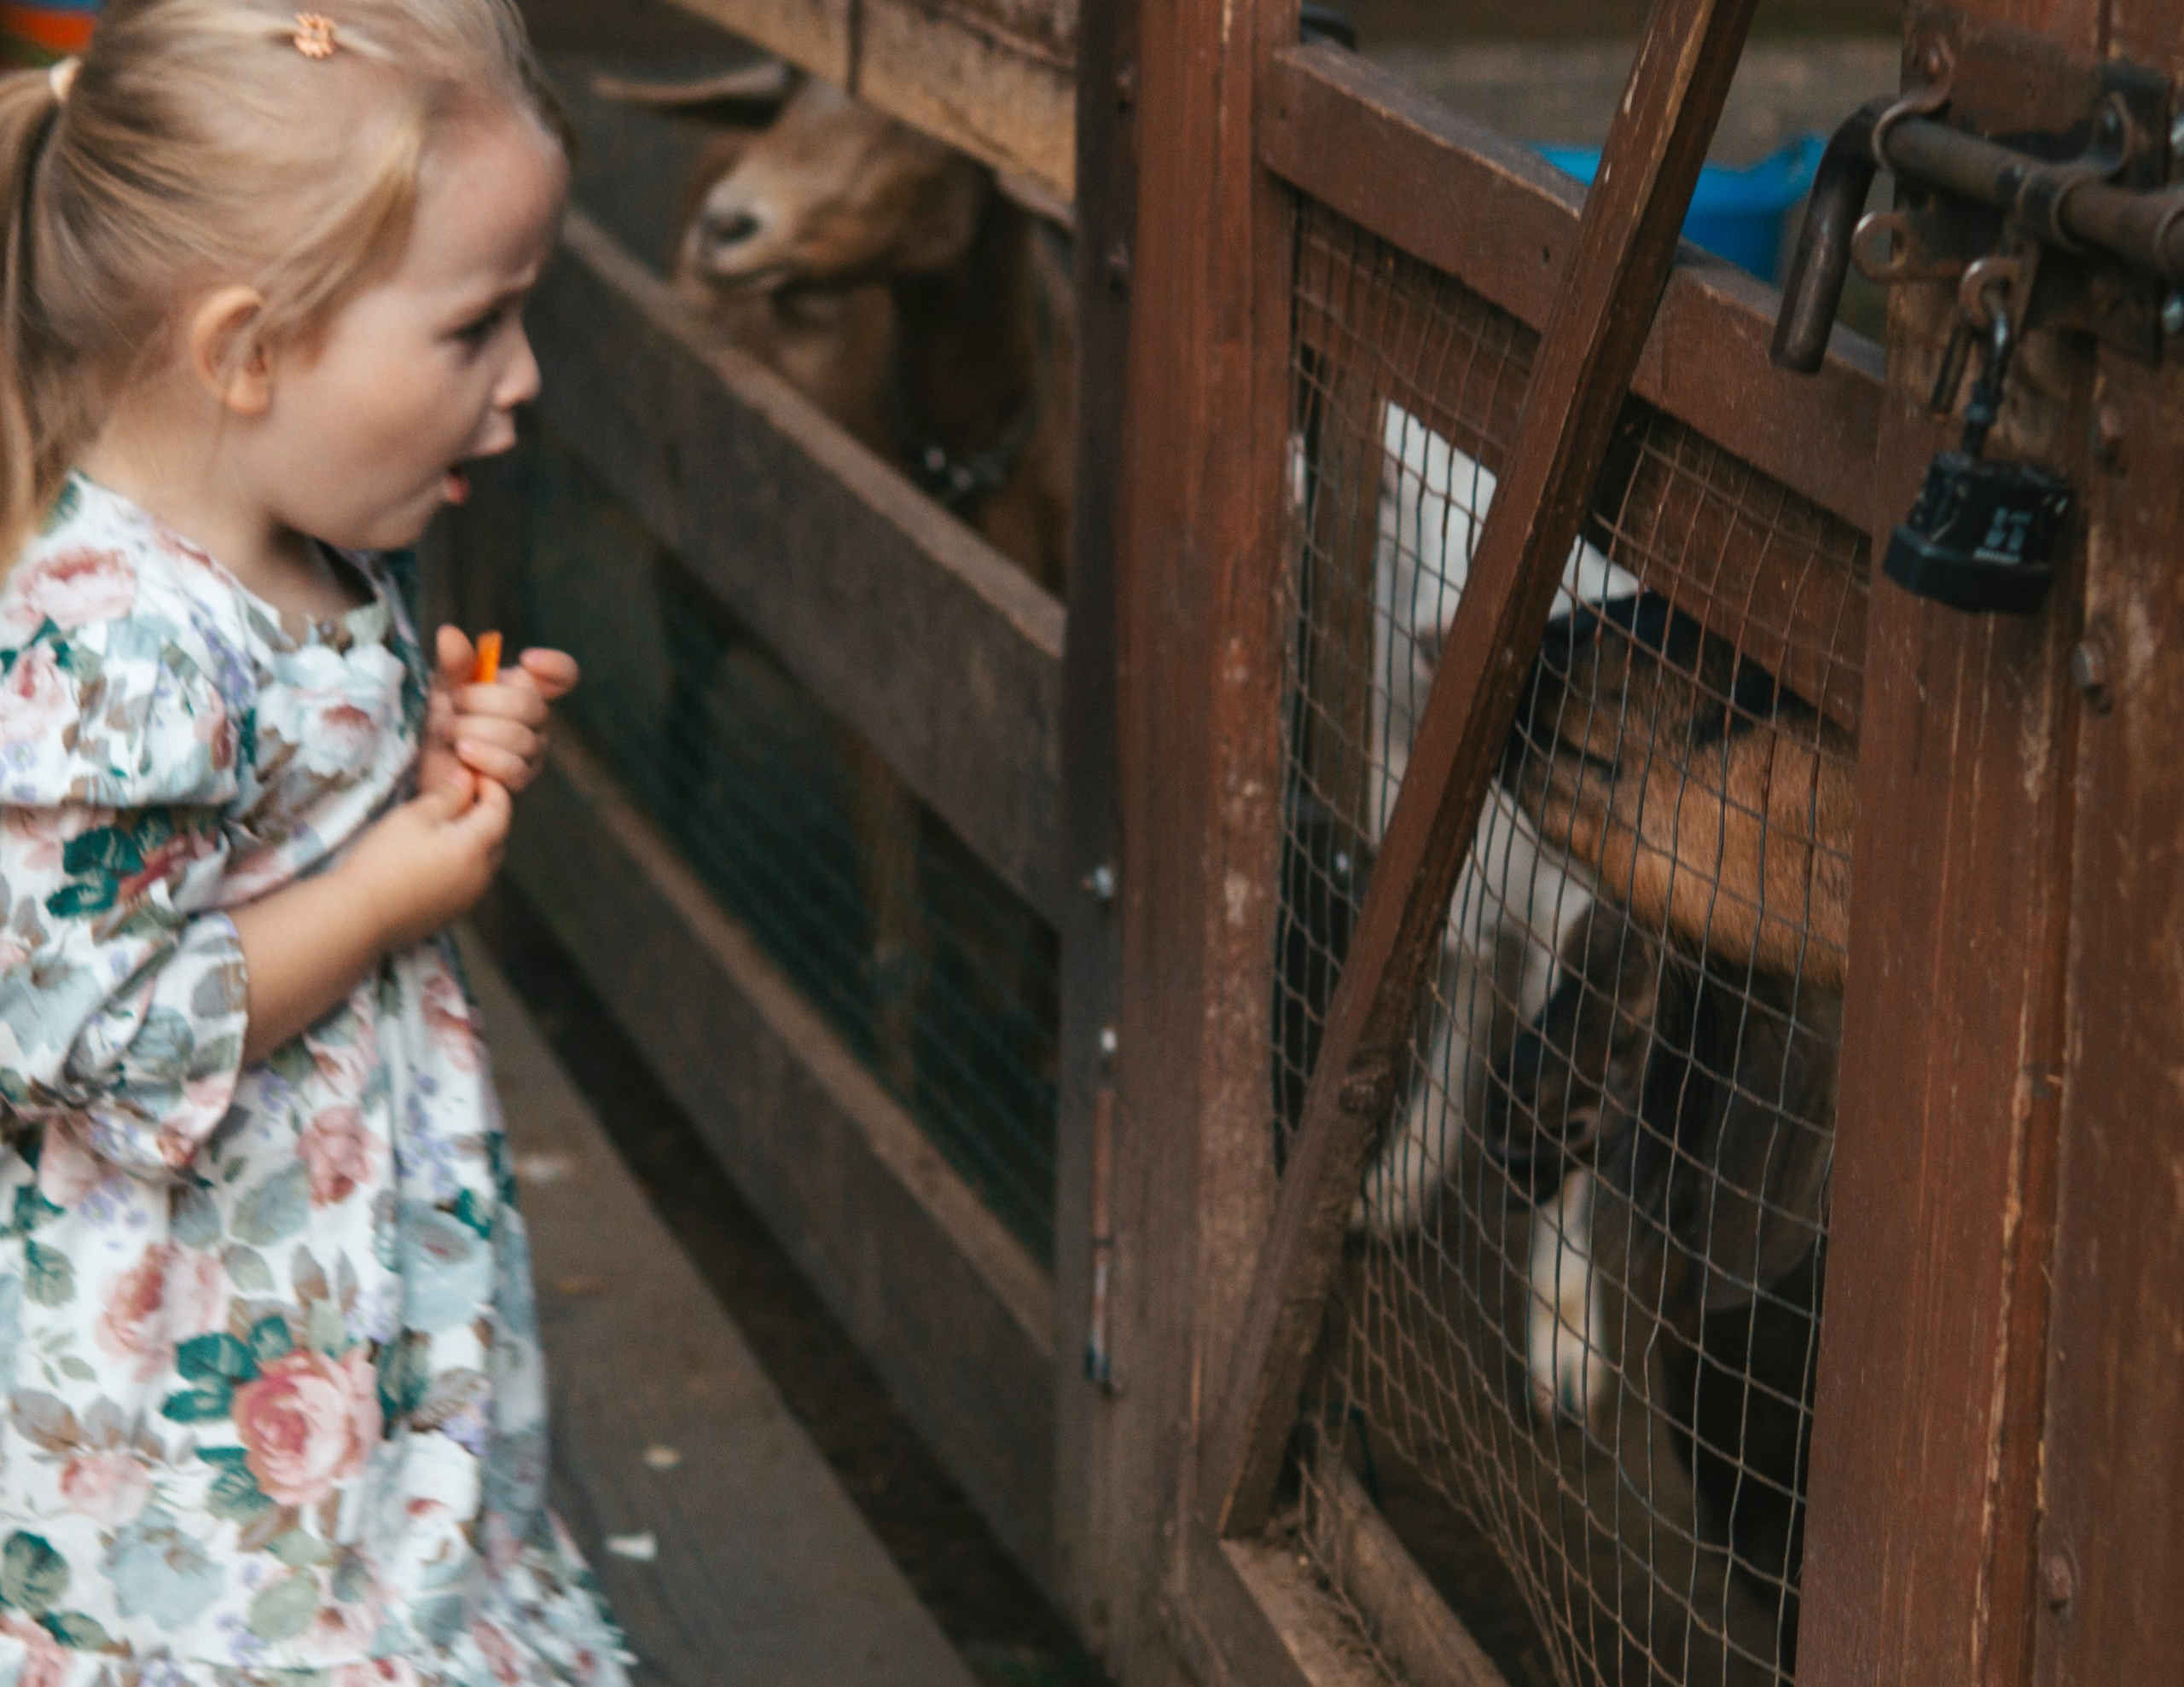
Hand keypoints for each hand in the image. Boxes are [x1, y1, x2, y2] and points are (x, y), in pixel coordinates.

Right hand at [339, 780, 511, 950]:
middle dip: (487, 813)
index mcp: (476, 848)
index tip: (472, 774)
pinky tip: (437, 855)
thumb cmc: (385, 859)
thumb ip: (448, 795)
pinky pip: (469, 881)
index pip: (501, 810)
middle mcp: (481, 876)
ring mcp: (468, 898)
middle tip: (462, 795)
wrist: (359, 914)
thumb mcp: (415, 816)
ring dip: (476, 840)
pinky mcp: (452, 913)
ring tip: (448, 824)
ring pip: (485, 861)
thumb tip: (467, 778)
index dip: (491, 788)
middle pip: (497, 837)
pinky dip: (463, 863)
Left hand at [421, 627, 578, 797]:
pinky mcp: (521, 779)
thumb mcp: (444, 686)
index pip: (564, 675)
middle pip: (530, 704)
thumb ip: (453, 663)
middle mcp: (537, 718)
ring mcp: (533, 750)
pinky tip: (461, 752)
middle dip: (481, 701)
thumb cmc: (446, 720)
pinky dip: (482, 757)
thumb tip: (449, 632)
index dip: (554, 666)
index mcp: (527, 689)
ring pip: (518, 736)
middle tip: (453, 703)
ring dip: (473, 730)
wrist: (430, 766)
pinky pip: (512, 767)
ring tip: (447, 731)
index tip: (525, 659)